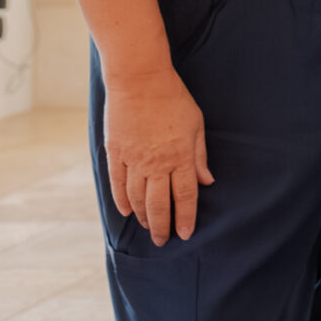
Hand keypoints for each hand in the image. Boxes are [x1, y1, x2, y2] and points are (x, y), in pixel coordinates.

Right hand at [102, 68, 213, 243]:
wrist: (139, 80)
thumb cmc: (173, 99)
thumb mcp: (196, 125)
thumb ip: (199, 156)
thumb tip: (206, 182)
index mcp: (180, 157)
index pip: (185, 196)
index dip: (185, 218)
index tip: (185, 234)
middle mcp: (155, 163)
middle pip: (158, 204)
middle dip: (162, 226)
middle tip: (163, 240)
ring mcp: (132, 160)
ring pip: (137, 198)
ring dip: (143, 216)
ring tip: (148, 227)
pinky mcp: (114, 154)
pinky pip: (117, 185)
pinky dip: (122, 201)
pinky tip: (127, 212)